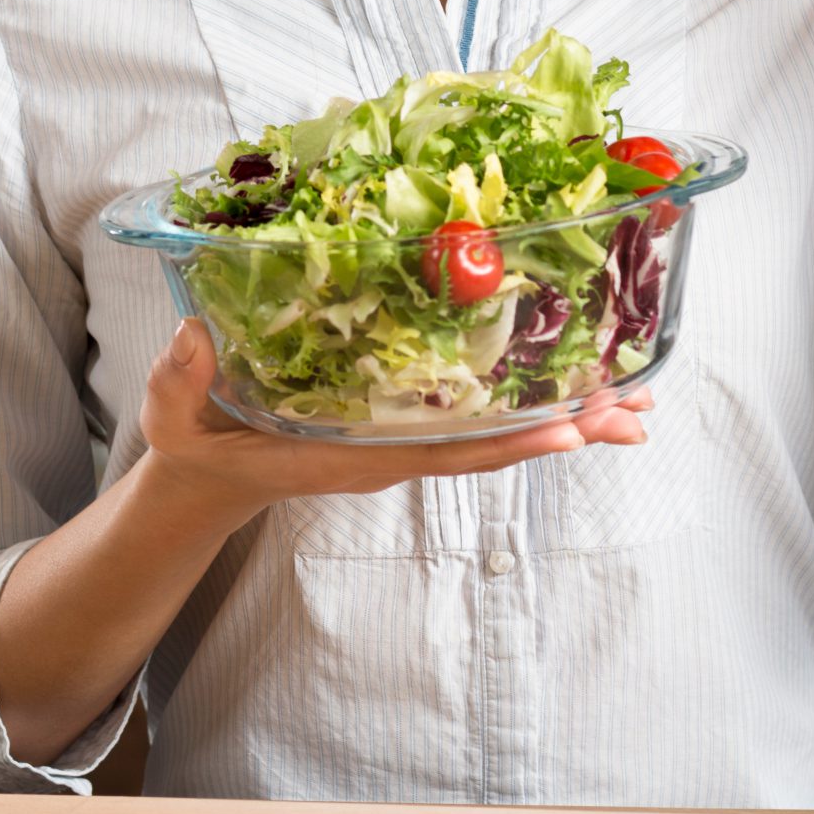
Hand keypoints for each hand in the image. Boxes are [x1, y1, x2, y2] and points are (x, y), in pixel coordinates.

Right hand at [138, 317, 652, 537]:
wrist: (210, 477)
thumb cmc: (199, 445)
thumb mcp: (176, 420)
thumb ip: (180, 382)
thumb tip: (194, 336)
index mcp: (349, 454)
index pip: (440, 451)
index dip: (505, 443)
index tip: (569, 430)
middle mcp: (391, 450)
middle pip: (492, 446)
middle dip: (566, 429)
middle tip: (636, 412)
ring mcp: (404, 439)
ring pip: (497, 435)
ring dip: (568, 419)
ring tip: (637, 404)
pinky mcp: (407, 423)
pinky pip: (479, 419)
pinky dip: (532, 404)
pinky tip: (580, 388)